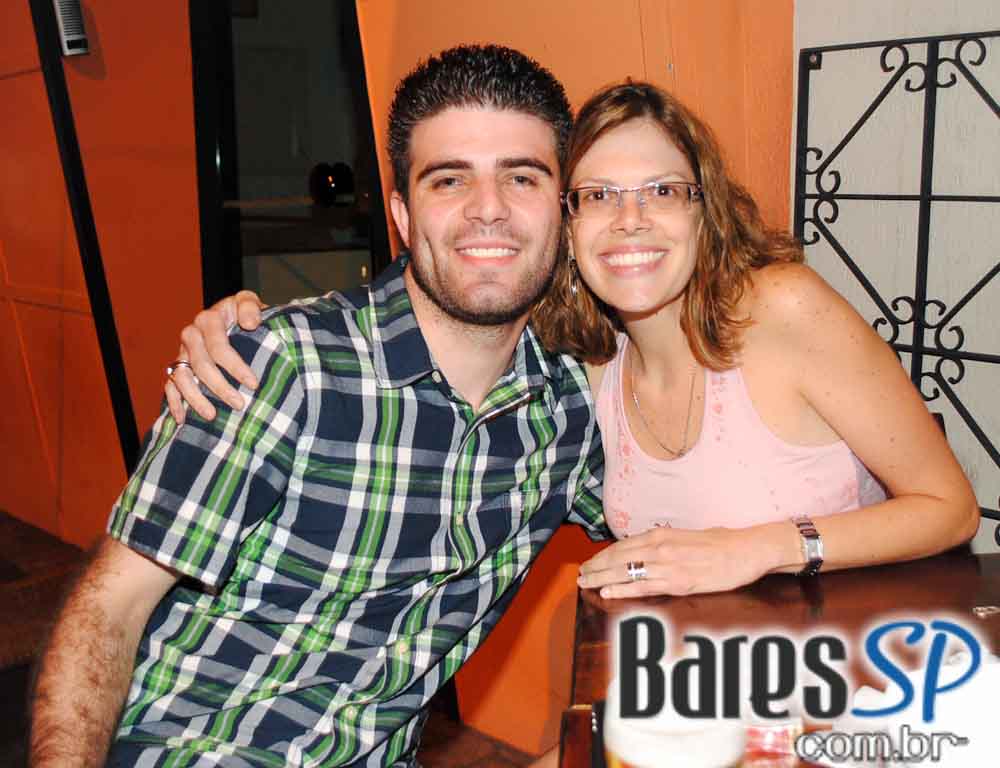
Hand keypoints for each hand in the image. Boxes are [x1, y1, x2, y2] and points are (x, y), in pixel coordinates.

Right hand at [165, 290, 265, 422]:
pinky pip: (170, 385)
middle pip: (201, 365)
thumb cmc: (246, 313)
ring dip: (195, 398)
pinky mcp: (178, 365)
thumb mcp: (249, 302)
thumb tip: (249, 323)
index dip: (236, 367)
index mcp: (208, 319)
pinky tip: (183, 419)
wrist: (236, 319)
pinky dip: (174, 402)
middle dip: (220, 387)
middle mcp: (191, 334)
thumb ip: (250, 307)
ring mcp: (182, 351)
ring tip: (212, 416)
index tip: (253, 384)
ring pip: (182, 377)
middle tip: (239, 405)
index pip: (219, 347)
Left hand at [577, 526, 771, 597]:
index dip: (603, 555)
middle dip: (596, 567)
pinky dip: (622, 588)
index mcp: (662, 535)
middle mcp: (660, 547)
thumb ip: (667, 543)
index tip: (590, 562)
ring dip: (601, 577)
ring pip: (625, 571)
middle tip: (580, 575)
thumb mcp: (688, 537)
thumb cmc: (722, 543)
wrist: (748, 549)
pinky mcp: (679, 582)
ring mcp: (668, 565)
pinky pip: (644, 586)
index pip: (622, 545)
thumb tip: (651, 548)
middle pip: (617, 557)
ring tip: (584, 583)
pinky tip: (606, 591)